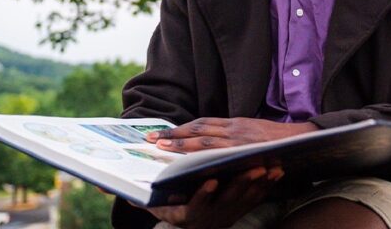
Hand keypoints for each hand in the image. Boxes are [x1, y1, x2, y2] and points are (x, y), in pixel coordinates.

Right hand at [145, 166, 283, 228]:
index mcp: (190, 215)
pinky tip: (277, 172)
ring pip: (245, 197)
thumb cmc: (176, 211)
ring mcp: (229, 213)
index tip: (210, 181)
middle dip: (240, 183)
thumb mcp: (158, 209)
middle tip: (252, 169)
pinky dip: (268, 184)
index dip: (203, 195)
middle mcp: (211, 216)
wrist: (197, 228)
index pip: (197, 205)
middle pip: (227, 199)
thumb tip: (113, 190)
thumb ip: (142, 200)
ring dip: (257, 182)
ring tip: (268, 167)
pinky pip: (257, 197)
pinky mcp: (242, 208)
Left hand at [146, 117, 317, 152]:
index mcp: (236, 123)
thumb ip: (235, 137)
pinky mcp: (246, 149)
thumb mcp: (254, 133)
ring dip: (181, 144)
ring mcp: (240, 139)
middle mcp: (235, 128)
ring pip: (204, 140)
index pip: (202, 123)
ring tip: (161, 149)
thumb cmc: (279, 140)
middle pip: (198, 129)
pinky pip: (219, 152)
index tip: (162, 134)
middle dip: (173, 135)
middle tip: (151, 141)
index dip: (181, 129)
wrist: (303, 139)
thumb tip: (213, 142)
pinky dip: (201, 156)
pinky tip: (187, 163)